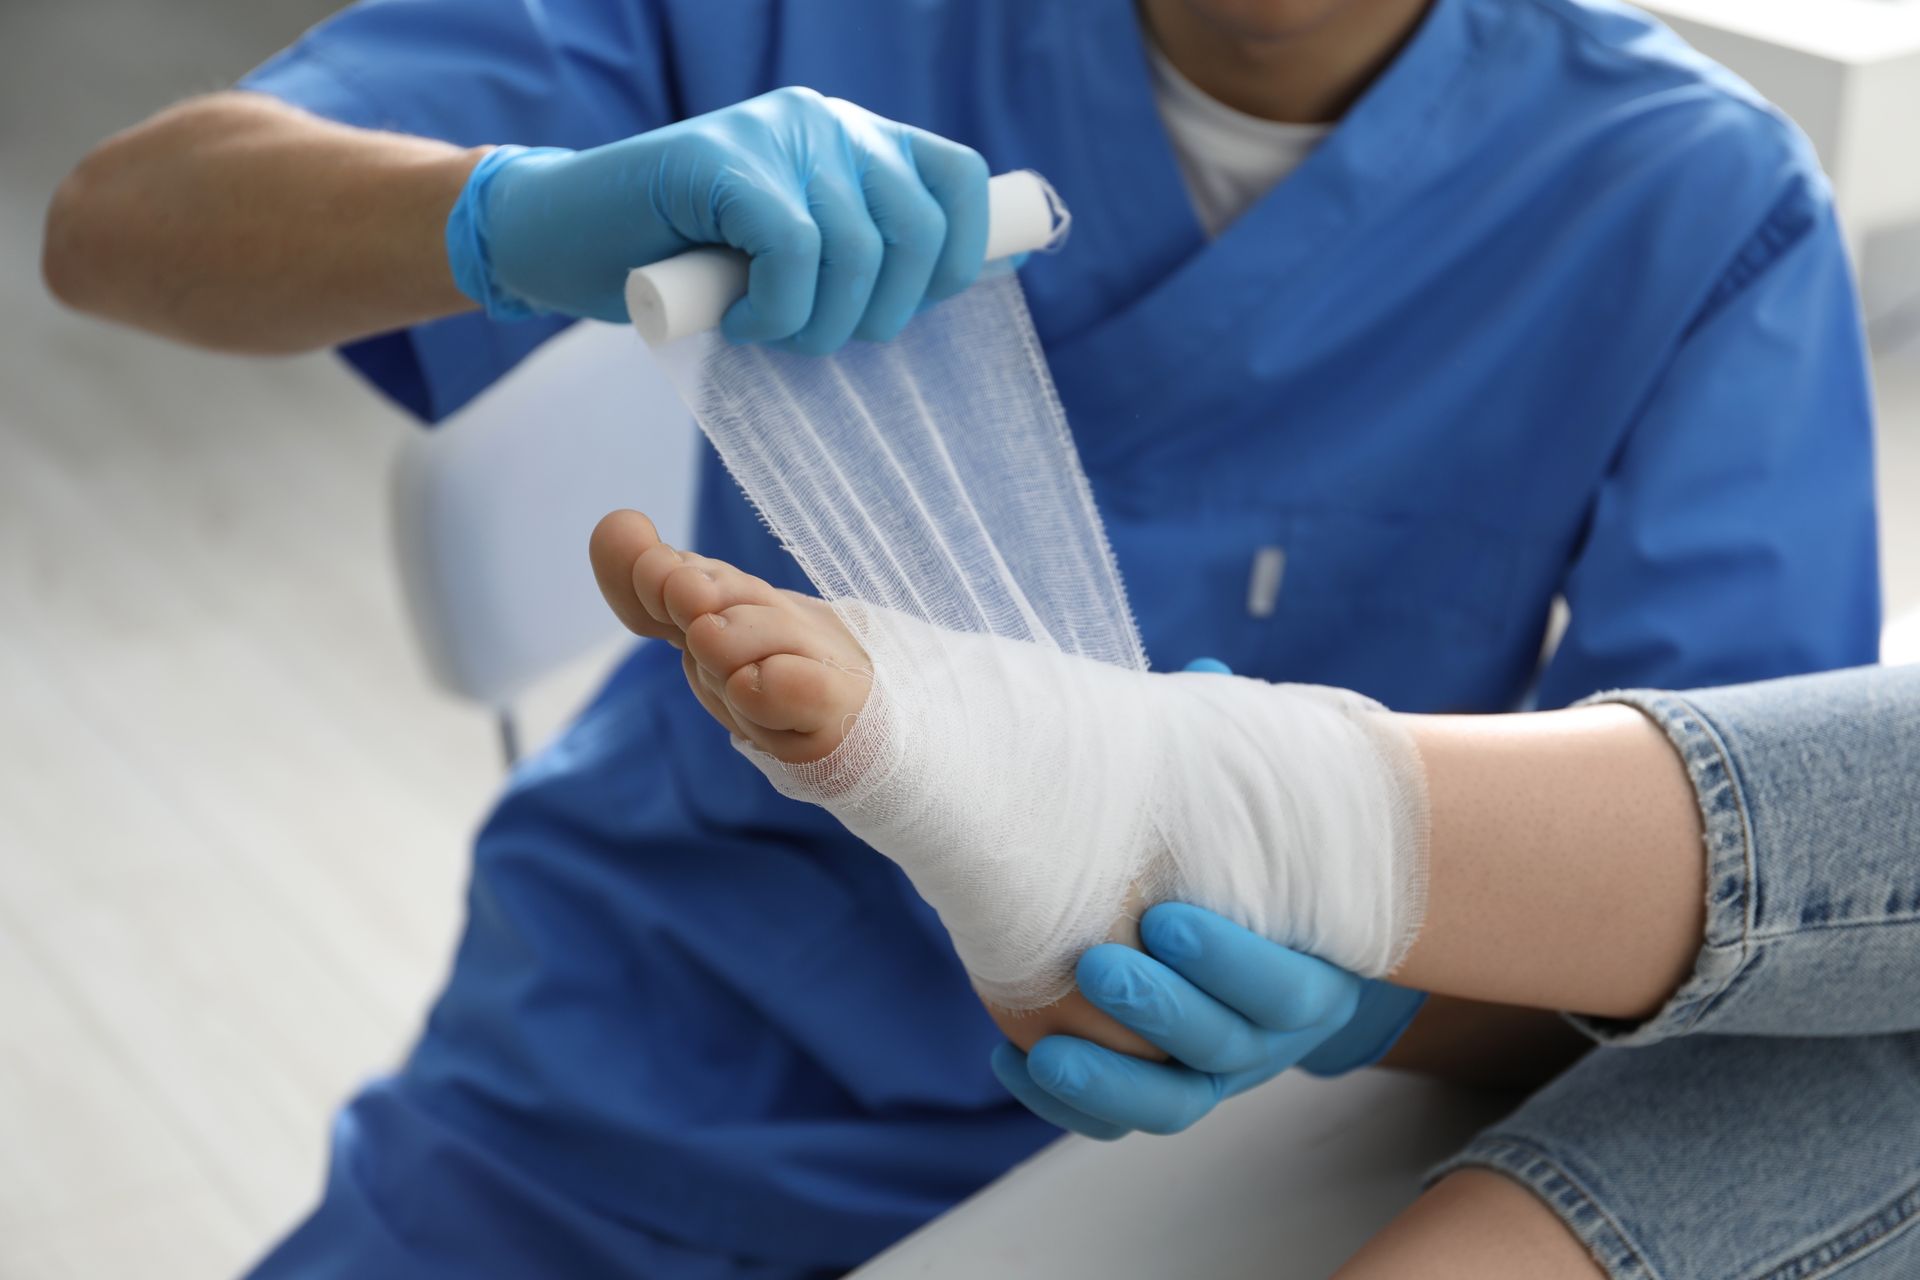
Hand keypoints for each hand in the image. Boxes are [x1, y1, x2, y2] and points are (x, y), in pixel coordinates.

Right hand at [445, 86, 989, 349]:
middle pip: (921, 228)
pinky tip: (739, 321)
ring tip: (768, 331)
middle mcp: (825, 122)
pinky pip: (795, 251)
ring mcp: (773, 134)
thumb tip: (975, 271)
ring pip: (859, 249)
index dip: (956, 259)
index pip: (960, 181)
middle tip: (816, 336)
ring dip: (820, 324)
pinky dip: (776, 311)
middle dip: (882, 313)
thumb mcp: (795, 259)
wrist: (558, 238)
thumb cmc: (679, 261)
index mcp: (854, 139)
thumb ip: (871, 253)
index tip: (905, 308)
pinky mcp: (722, 160)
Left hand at [989, 658, 1426, 1139]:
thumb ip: (1229, 754)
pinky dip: (1065, 1100)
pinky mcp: (1158, 1084)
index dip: (1231, 961)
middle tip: (1094, 964)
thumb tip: (1204, 682)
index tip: (1163, 915)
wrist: (1231, 901)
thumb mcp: (1247, 800)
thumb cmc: (1239, 843)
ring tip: (1045, 1049)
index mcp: (1313, 963)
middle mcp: (1269, 1030)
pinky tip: (1010, 1057)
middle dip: (1157, 1009)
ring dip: (1106, 1077)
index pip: (1287, 984)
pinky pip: (1116, 1114)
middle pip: (1225, 1046)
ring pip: (1170, 1099)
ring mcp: (1212, 1066)